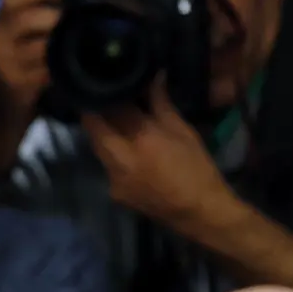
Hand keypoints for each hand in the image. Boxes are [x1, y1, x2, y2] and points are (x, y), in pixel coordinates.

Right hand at [0, 0, 62, 114]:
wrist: (3, 108)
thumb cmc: (19, 64)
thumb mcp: (20, 36)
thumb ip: (36, 10)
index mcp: (0, 24)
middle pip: (24, 20)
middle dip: (51, 17)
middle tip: (68, 20)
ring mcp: (6, 65)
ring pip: (39, 47)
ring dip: (60, 44)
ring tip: (74, 43)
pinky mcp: (18, 85)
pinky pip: (45, 71)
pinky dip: (60, 67)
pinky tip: (69, 65)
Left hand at [79, 76, 243, 237]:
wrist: (199, 214)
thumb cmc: (197, 169)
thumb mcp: (183, 132)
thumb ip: (161, 104)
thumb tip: (154, 77)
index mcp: (141, 140)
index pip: (113, 109)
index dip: (109, 93)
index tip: (109, 82)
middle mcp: (120, 159)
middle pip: (93, 127)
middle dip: (96, 112)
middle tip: (103, 99)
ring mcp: (113, 178)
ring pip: (97, 147)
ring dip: (102, 132)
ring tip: (114, 120)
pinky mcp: (113, 192)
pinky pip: (107, 165)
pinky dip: (113, 153)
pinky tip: (125, 149)